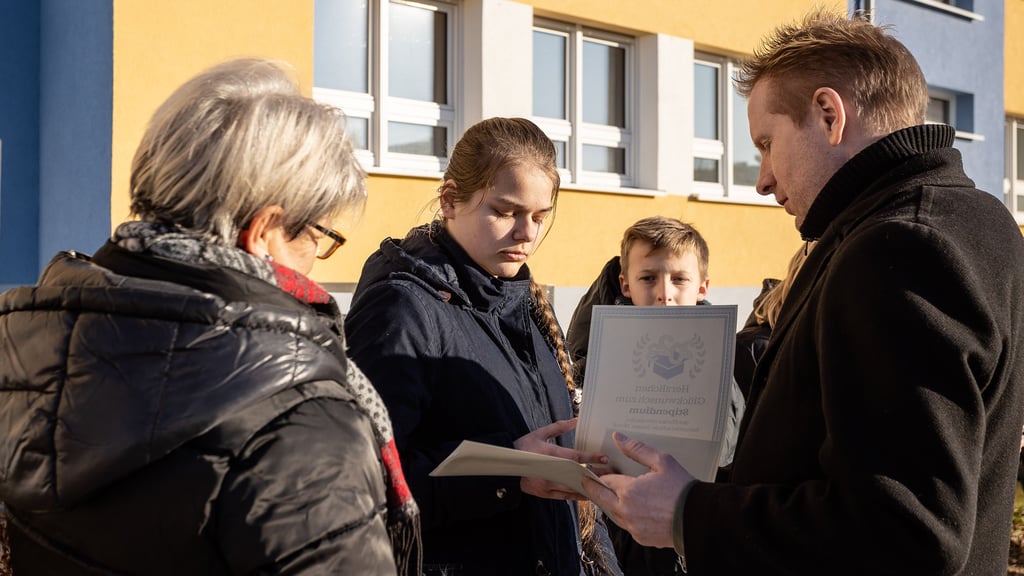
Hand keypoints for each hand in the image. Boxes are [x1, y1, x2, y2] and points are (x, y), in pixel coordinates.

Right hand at [514, 418, 608, 499]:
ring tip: (602, 484)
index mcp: (549, 454)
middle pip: (577, 475)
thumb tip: (576, 421)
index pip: (574, 457)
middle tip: (609, 473)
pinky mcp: (545, 494)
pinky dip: (577, 494)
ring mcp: (547, 485)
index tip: (604, 458)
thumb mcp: (539, 433)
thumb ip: (559, 427)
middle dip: (594, 474)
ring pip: (573, 488)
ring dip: (588, 486)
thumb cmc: (523, 447)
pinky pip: (565, 496)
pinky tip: (588, 493)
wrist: (506, 467)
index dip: (590, 458)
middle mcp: (549, 471)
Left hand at [581, 431, 694, 548]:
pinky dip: (625, 516)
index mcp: (628, 491)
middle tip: (587, 482)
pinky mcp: (641, 538)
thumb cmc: (682, 488)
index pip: (605, 481)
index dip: (599, 474)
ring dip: (609, 503)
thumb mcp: (662, 462)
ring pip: (612, 513)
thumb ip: (637, 449)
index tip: (592, 470)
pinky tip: (631, 508)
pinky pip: (626, 525)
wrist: (699, 518)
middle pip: (601, 499)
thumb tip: (618, 437)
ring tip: (610, 493)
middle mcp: (626, 511)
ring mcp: (632, 527)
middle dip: (593, 489)